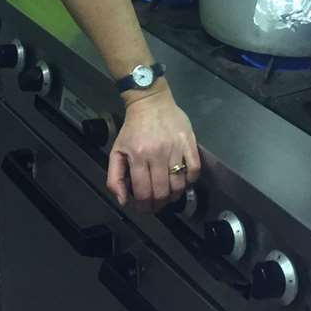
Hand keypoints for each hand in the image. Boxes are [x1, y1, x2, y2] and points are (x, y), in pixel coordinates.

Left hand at [106, 88, 199, 211]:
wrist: (150, 101)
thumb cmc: (133, 128)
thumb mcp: (117, 150)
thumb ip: (115, 177)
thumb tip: (123, 201)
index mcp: (138, 156)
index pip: (143, 192)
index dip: (143, 206)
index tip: (144, 208)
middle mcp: (157, 154)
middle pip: (162, 192)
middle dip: (158, 204)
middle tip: (156, 205)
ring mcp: (176, 148)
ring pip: (179, 184)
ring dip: (174, 196)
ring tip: (168, 195)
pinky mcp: (189, 142)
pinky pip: (195, 170)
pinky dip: (190, 181)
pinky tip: (182, 181)